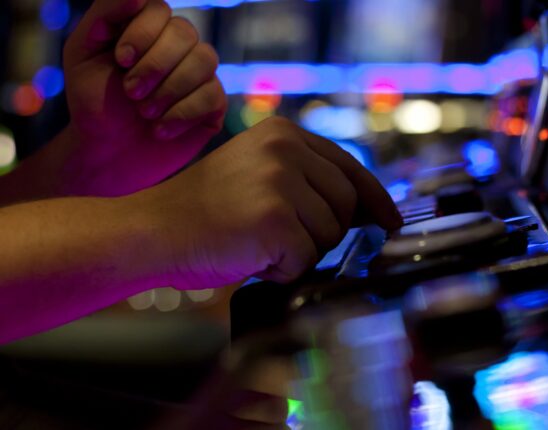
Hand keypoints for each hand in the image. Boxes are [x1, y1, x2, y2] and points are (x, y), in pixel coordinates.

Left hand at [62, 0, 226, 195]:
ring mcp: (200, 73)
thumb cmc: (94, 101)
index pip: (159, 9)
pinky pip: (212, 95)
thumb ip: (104, 15)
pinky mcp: (214, 103)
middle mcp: (178, 45)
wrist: (109, 154)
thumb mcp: (83, 52)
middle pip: (185, 32)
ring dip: (169, 90)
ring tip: (145, 113)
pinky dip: (181, 114)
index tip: (120, 61)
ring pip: (205, 59)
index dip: (142, 33)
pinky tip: (159, 130)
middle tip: (131, 93)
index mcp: (147, 27)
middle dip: (155, 65)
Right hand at [140, 117, 402, 287]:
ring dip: (301, 252)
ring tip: (258, 243)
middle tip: (283, 240)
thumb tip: (370, 215)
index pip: (351, 168)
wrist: (151, 232)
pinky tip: (250, 257)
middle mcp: (284, 149)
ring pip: (330, 235)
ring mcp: (279, 182)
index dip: (376, 200)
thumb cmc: (206, 212)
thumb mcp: (259, 176)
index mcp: (284, 134)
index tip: (390, 223)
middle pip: (347, 205)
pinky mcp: (274, 218)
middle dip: (325, 233)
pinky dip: (282, 270)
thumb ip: (308, 182)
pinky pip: (306, 259)